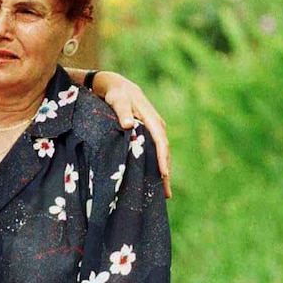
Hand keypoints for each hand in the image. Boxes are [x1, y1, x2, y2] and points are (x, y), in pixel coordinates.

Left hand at [92, 72, 171, 197]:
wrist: (119, 87)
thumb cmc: (117, 94)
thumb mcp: (117, 100)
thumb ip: (122, 111)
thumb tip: (127, 125)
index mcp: (152, 120)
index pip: (160, 142)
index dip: (162, 159)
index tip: (164, 174)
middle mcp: (157, 127)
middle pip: (164, 152)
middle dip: (166, 173)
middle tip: (165, 194)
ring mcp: (154, 131)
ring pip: (161, 154)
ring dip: (162, 173)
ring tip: (162, 194)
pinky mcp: (149, 135)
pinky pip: (155, 153)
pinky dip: (155, 166)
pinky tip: (153, 180)